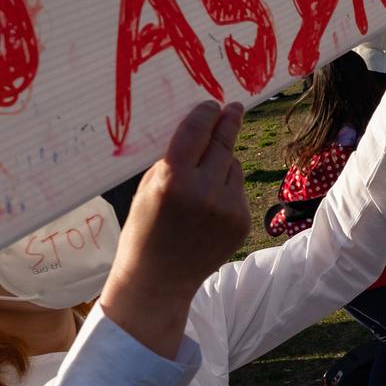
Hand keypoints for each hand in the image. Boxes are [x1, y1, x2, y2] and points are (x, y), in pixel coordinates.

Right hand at [100, 102, 249, 355]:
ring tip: (204, 176)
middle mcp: (204, 192)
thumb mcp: (147, 189)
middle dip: (227, 123)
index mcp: (173, 180)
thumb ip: (171, 160)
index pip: (196, 131)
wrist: (158, 281)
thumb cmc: (144, 231)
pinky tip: (209, 205)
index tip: (212, 103)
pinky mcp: (241, 222)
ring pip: (233, 166)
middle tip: (233, 108)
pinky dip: (227, 188)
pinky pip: (237, 190)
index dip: (206, 114)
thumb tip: (198, 130)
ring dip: (223, 162)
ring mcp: (227, 209)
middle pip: (223, 144)